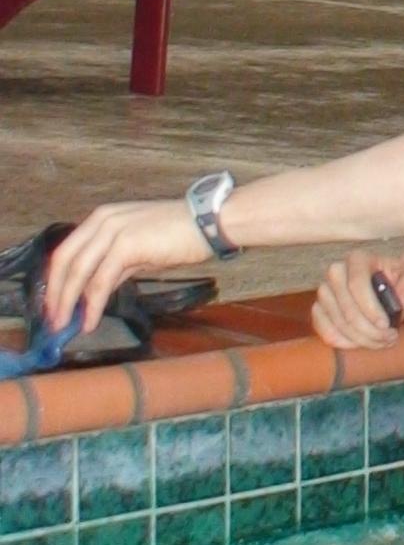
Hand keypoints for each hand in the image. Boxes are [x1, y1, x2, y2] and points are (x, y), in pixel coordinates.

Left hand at [45, 201, 208, 334]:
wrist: (209, 223)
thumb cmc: (179, 234)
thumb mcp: (138, 247)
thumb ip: (114, 265)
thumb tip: (95, 291)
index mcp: (101, 218)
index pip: (66, 251)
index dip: (56, 280)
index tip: (52, 304)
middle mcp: (102, 220)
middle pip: (65, 261)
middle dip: (55, 294)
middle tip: (52, 320)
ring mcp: (113, 231)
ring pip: (79, 272)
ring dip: (68, 303)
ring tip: (66, 326)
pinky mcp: (126, 246)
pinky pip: (100, 281)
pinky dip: (91, 305)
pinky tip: (89, 321)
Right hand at [312, 253, 403, 350]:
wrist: (395, 287)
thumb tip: (400, 303)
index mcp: (358, 259)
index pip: (356, 284)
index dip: (371, 309)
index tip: (387, 325)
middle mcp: (336, 272)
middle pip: (346, 308)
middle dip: (368, 330)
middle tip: (389, 338)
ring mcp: (325, 292)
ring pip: (336, 322)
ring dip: (360, 339)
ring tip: (382, 341)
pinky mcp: (321, 310)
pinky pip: (325, 331)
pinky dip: (344, 343)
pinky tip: (363, 344)